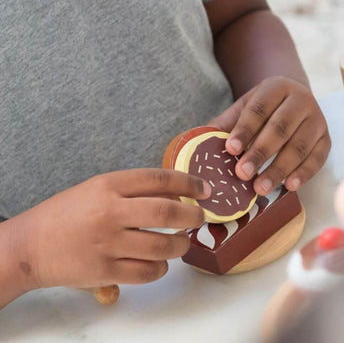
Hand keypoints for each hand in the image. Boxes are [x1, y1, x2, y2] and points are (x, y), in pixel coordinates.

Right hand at [18, 169, 210, 289]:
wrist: (31, 244)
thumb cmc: (69, 212)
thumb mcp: (99, 188)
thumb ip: (134, 189)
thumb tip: (178, 193)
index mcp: (109, 185)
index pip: (159, 179)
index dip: (189, 183)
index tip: (205, 190)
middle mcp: (110, 212)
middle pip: (167, 213)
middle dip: (192, 216)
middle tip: (199, 218)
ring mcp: (108, 244)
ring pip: (162, 246)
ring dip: (181, 245)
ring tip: (183, 243)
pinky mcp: (104, 272)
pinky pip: (146, 272)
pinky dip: (161, 268)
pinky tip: (161, 263)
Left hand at [209, 76, 330, 194]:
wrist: (294, 99)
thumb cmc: (264, 108)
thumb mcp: (244, 108)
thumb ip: (226, 123)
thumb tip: (196, 140)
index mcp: (277, 86)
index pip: (259, 109)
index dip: (244, 130)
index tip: (230, 150)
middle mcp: (302, 99)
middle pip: (280, 128)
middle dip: (260, 153)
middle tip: (242, 174)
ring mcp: (317, 119)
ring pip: (299, 146)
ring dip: (279, 169)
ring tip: (260, 188)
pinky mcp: (327, 138)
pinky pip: (317, 158)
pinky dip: (304, 173)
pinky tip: (289, 186)